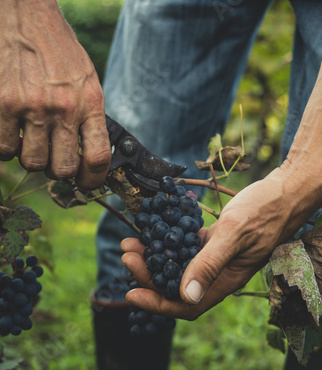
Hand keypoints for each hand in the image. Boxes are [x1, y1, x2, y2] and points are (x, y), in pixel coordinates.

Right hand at [0, 0, 110, 189]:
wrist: (25, 15)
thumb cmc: (58, 51)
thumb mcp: (87, 82)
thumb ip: (89, 118)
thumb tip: (87, 156)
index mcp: (90, 103)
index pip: (98, 157)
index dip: (93, 180)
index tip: (86, 185)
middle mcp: (63, 107)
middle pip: (62, 169)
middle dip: (56, 170)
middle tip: (51, 158)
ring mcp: (32, 107)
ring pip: (31, 162)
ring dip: (29, 157)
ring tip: (29, 138)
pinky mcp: (4, 103)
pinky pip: (3, 148)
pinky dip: (6, 145)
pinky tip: (11, 129)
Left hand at [121, 166, 314, 319]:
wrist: (284, 191)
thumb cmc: (265, 210)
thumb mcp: (234, 234)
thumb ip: (210, 264)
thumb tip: (186, 295)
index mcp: (226, 281)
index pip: (187, 305)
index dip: (158, 304)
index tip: (131, 293)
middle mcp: (218, 274)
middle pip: (177, 286)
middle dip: (148, 276)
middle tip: (127, 255)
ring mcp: (215, 258)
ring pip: (178, 267)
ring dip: (153, 259)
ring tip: (130, 243)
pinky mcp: (212, 242)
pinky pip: (184, 248)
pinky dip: (166, 243)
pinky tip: (152, 231)